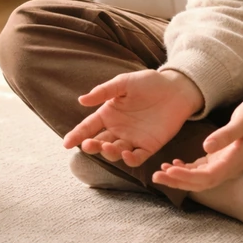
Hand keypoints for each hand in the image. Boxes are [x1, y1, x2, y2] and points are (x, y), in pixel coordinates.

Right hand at [62, 69, 203, 167]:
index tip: (66, 144)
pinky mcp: (149, 146)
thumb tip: (81, 100)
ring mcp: (133, 139)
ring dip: (109, 153)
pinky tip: (126, 154)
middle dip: (92, 146)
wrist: (176, 89)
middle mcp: (118, 129)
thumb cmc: (148, 83)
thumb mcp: (124, 83)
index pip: (88, 127)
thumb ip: (104, 92)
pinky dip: (130, 159)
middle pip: (99, 142)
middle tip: (89, 145)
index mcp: (109, 114)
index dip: (77, 135)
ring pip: (115, 152)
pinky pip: (137, 157)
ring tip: (107, 146)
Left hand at [152, 95, 242, 191]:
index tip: (167, 172)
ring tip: (160, 171)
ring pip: (199, 178)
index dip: (185, 178)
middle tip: (155, 176)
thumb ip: (226, 135)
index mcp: (233, 162)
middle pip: (200, 183)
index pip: (206, 178)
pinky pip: (201, 170)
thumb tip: (206, 147)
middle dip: (177, 181)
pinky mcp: (221, 158)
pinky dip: (186, 169)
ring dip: (179, 177)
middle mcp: (229, 168)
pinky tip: (174, 163)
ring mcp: (225, 165)